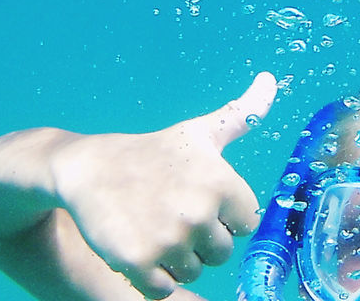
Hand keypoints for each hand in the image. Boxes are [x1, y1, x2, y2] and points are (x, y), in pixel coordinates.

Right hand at [50, 72, 276, 298]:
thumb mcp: (200, 132)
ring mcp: (169, 239)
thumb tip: (271, 79)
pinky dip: (152, 277)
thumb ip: (243, 113)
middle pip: (221, 252)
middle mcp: (199, 212)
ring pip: (193, 272)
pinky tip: (139, 245)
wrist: (87, 168)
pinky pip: (163, 290)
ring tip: (153, 225)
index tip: (196, 197)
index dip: (222, 215)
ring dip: (175, 258)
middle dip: (199, 239)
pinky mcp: (139, 263)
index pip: (245, 223)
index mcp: (222, 183)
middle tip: (170, 212)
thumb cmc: (151, 152)